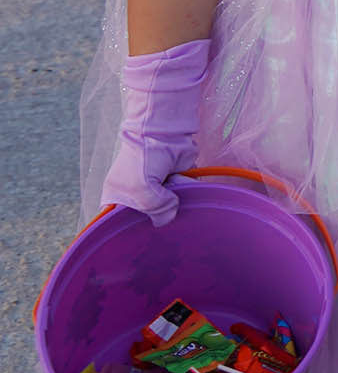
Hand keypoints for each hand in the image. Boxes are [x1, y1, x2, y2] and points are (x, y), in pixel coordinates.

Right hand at [102, 40, 211, 225]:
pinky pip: (184, 195)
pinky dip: (186, 188)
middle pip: (150, 219)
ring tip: (171, 182)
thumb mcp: (141, 190)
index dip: (130, 233)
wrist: (164, 131)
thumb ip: (155, 209)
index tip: (140, 241)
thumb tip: (170, 216)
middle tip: (163, 206)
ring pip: (170, 208)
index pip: (119, 226)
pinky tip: (182, 178)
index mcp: (116, 200)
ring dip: (175, 196)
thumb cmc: (143, 158)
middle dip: (160, 215)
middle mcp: (135, 197)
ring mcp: (157, 189)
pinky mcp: (176, 182)